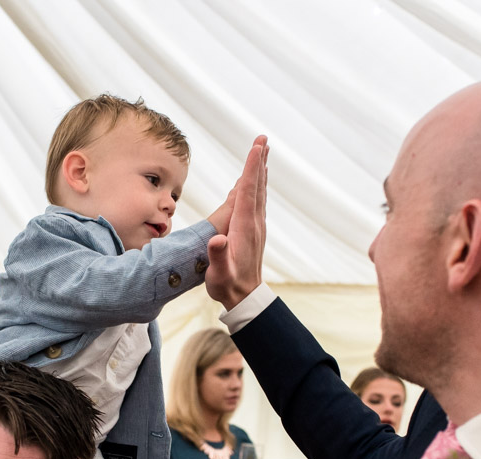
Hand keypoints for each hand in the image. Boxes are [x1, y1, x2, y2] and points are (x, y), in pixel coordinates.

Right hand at [205, 135, 268, 309]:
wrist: (245, 298)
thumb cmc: (227, 285)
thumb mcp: (219, 273)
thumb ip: (218, 256)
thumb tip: (217, 239)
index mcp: (244, 228)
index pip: (248, 192)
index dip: (251, 169)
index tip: (256, 147)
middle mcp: (254, 223)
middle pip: (258, 186)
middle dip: (259, 161)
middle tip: (263, 138)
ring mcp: (256, 226)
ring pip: (259, 191)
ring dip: (260, 170)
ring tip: (262, 151)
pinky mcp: (254, 230)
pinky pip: (257, 200)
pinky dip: (258, 184)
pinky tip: (257, 180)